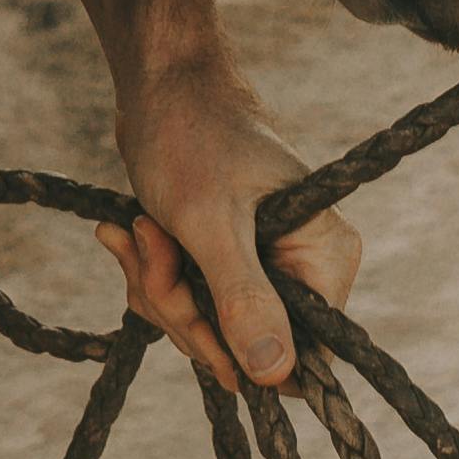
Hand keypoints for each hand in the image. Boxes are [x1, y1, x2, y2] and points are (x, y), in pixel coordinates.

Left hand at [111, 55, 359, 390]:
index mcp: (325, 255)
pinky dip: (153, 276)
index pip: (305, 355)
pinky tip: (132, 235)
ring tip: (140, 233)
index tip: (196, 325)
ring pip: (209, 329)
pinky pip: (188, 303)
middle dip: (184, 310)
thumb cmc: (190, 137)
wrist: (158, 84)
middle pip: (246, 348)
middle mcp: (304, 264)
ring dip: (160, 289)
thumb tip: (275, 374)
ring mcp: (263, 263)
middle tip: (154, 250)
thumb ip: (243, 300)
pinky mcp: (224, 259)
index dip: (244, 356)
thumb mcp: (211, 224)